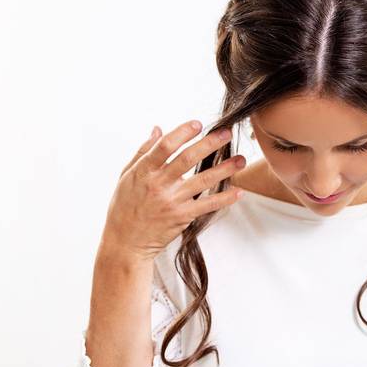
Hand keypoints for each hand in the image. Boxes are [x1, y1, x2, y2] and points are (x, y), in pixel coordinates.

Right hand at [101, 119, 245, 261]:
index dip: (182, 133)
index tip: (198, 124)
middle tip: (227, 133)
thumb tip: (158, 128)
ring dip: (225, 169)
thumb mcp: (126, 176)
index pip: (165, 146)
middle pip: (188, 159)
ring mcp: (172, 201)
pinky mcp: (182, 216)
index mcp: (144, 171)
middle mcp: (159, 184)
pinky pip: (207, 205)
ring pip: (203, 180)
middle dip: (210, 144)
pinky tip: (238, 191)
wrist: (125, 242)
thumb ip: (143, 151)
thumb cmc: (124, 206)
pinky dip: (224, 198)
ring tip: (241, 160)